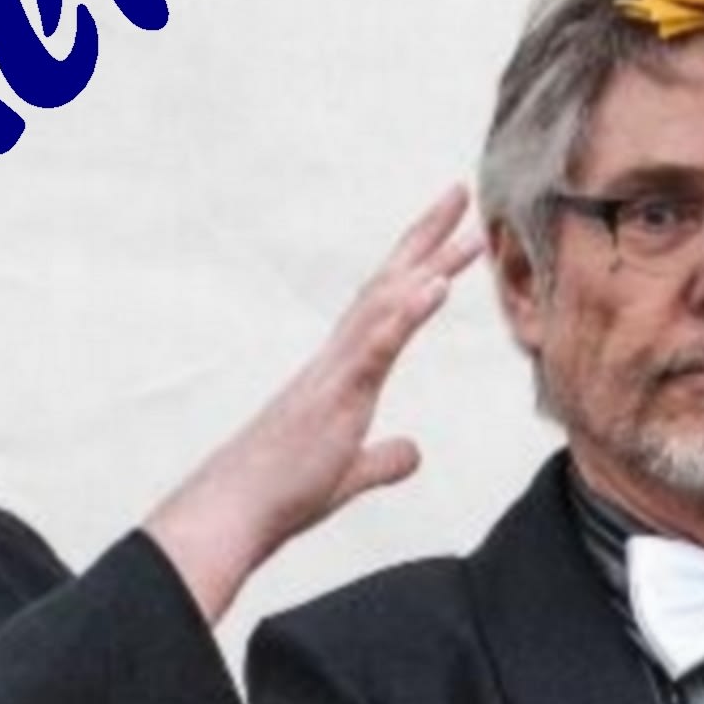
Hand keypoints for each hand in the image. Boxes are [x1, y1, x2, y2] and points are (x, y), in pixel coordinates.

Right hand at [143, 186, 482, 621]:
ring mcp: (335, 372)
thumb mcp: (347, 474)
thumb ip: (382, 460)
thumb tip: (412, 453)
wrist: (234, 513)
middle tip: (459, 191)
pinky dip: (407, 312)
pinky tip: (436, 285)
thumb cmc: (280, 494)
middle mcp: (337, 358)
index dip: (418, 265)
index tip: (451, 230)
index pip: (385, 306)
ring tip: (469, 229)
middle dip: (425, 237)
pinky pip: (377, 345)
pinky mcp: (335, 395)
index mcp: (342, 373)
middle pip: (387, 284)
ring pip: (385, 303)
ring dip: (429, 263)